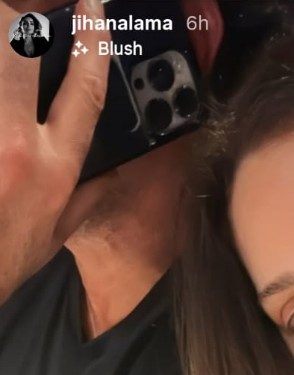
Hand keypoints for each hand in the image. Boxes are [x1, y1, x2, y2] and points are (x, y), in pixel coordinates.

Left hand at [0, 0, 112, 303]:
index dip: (93, 38)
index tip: (92, 6)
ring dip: (2, 35)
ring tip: (9, 27)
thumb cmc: (3, 262)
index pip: (84, 89)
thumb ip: (88, 197)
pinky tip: (0, 67)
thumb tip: (113, 170)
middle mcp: (15, 142)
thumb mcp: (56, 237)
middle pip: (17, 42)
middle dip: (23, 13)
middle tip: (30, 8)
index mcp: (52, 168)